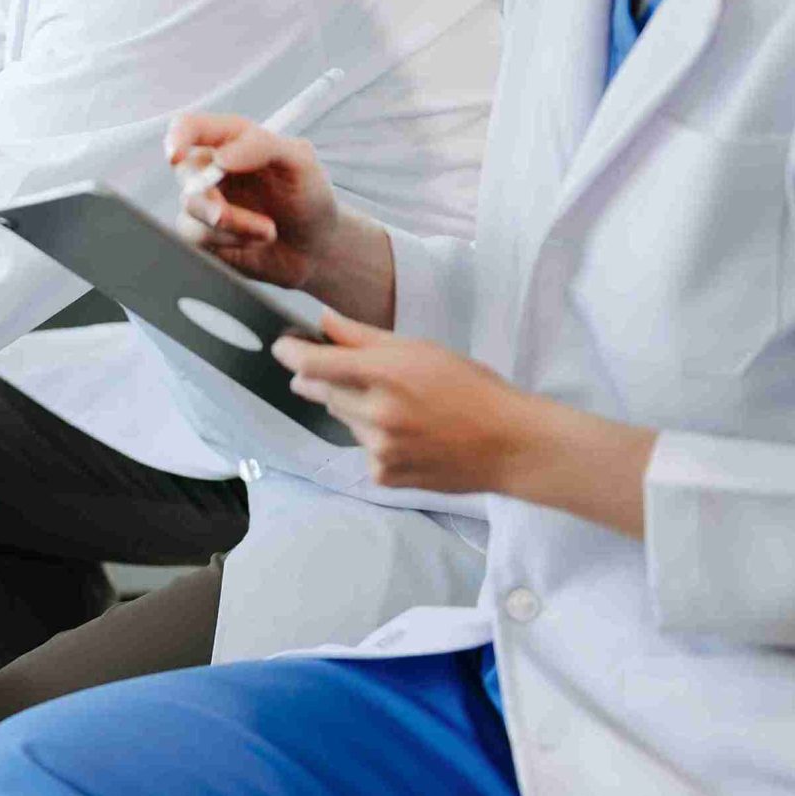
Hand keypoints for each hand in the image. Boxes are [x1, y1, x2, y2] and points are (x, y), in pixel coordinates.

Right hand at [165, 112, 344, 288]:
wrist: (316, 247)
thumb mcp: (302, 162)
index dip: (178, 136)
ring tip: (269, 231)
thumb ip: (263, 146)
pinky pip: (195, 238)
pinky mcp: (203, 235)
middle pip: (185, 171)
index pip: (190, 126)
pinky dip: (229, 242)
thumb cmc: (309, 197)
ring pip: (191, 209)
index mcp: (231, 141)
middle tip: (226, 215)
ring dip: (232, 224)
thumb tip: (221, 157)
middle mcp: (212, 169)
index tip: (177, 154)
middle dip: (209, 197)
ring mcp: (205, 202)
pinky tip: (254, 242)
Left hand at [276, 313, 656, 535]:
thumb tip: (322, 321)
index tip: (283, 345)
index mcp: (385, 374)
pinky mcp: (383, 475)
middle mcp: (376, 414)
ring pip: (343, 420)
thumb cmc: (472, 389)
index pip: (311, 362)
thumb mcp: (421, 349)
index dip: (290, 352)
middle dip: (331, 379)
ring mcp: (378, 448)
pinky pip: (361, 449)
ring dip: (358, 410)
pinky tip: (410, 435)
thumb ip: (363, 337)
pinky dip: (375, 440)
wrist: (511, 445)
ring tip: (403, 408)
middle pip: (322, 391)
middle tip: (365, 376)